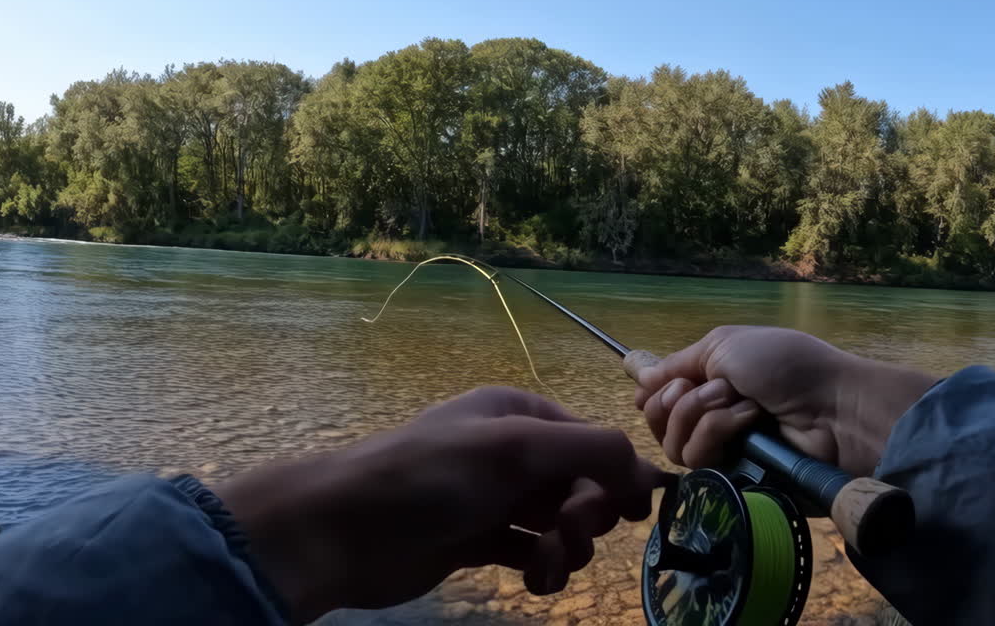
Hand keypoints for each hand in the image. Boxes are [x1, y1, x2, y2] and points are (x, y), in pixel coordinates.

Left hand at [217, 386, 662, 621]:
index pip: (591, 441)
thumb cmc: (431, 476)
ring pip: (559, 524)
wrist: (343, 530)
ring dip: (566, 548)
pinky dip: (542, 567)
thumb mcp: (515, 448)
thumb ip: (590, 451)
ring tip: (546, 564)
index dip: (617, 476)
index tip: (632, 515)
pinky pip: (532, 553)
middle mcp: (509, 452)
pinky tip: (533, 579)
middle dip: (588, 515)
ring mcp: (492, 499)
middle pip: (580, 485)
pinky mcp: (476, 542)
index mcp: (519, 414)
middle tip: (572, 533)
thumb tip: (651, 473)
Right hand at [631, 326, 934, 476]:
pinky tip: (748, 421)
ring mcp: (722, 451)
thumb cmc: (784, 365)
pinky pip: (696, 460)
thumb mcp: (725, 345)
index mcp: (709, 383)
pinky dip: (718, 430)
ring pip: (672, 442)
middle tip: (715, 387)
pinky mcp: (731, 478)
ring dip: (701, 413)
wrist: (832, 405)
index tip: (657, 384)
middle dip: (678, 398)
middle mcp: (710, 418)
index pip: (657, 396)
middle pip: (657, 421)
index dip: (652, 391)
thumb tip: (637, 375)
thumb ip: (677, 363)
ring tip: (738, 402)